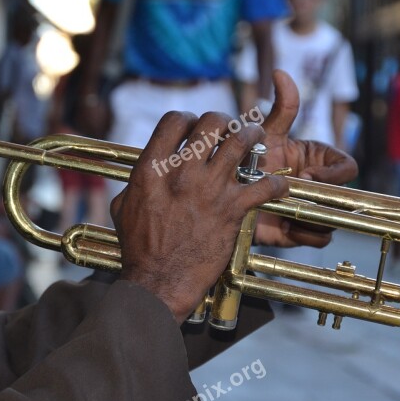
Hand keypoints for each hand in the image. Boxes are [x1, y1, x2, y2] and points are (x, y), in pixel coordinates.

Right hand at [112, 112, 288, 321]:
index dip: (189, 118)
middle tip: (230, 130)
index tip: (195, 128)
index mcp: (152, 169)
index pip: (175, 121)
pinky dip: (276, 184)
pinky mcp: (232, 210)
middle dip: (225, 122)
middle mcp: (182, 173)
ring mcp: (209, 190)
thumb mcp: (123, 207)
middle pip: (212, 122)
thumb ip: (137, 181)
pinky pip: (264, 185)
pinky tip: (276, 186)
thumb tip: (144, 169)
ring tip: (255, 139)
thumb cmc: (139, 249)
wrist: (159, 282)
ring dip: (252, 136)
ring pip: (241, 141)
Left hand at [254, 71, 358, 247]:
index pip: (347, 167)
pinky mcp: (302, 232)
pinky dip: (305, 234)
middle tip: (294, 196)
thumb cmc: (246, 162)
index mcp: (318, 161)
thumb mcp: (265, 136)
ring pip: (333, 217)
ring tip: (286, 212)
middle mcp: (320, 186)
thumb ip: (280, 108)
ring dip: (312, 216)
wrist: (222, 200)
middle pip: (343, 196)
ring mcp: (313, 208)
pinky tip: (283, 225)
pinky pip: (321, 237)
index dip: (334, 174)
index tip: (307, 176)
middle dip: (322, 198)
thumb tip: (280, 72)